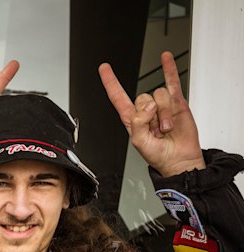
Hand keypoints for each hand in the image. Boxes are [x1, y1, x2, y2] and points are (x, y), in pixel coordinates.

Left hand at [99, 51, 203, 176]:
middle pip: (142, 97)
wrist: (179, 160)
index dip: (110, 82)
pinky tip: (165, 59)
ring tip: (167, 128)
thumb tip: (149, 106)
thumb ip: (138, 123)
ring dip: (164, 114)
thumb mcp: (139, 142)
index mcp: (132, 119)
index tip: (104, 68)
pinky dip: (169, 69)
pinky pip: (172, 82)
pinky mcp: (177, 104)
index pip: (118, 97)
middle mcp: (146, 110)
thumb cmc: (158, 155)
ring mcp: (162, 106)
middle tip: (157, 130)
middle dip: (151, 114)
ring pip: (159, 95)